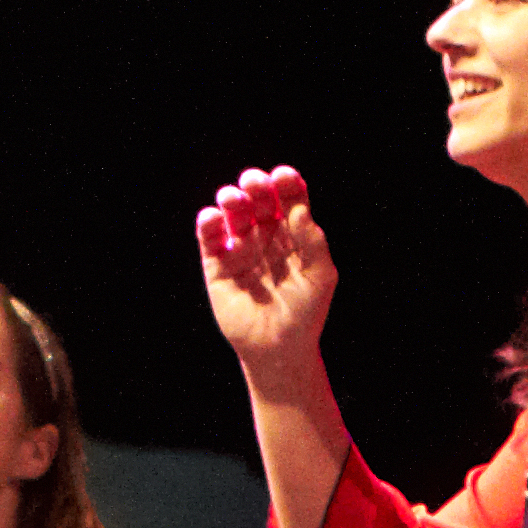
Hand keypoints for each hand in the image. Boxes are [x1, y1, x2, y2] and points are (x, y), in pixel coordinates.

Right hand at [196, 165, 337, 377]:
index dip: (287, 183)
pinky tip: (212, 218)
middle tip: (254, 184)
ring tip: (232, 199)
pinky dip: (208, 222)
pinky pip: (210, 237)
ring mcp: (241, 247)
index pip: (290, 197)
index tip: (284, 177)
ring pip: (233, 212)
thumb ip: (313, 242)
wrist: (278, 350)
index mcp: (294, 233)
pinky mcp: (218, 264)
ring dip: (231, 199)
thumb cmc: (306, 314)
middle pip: (260, 199)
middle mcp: (267, 234)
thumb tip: (299, 210)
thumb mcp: (320, 277)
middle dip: (256, 185)